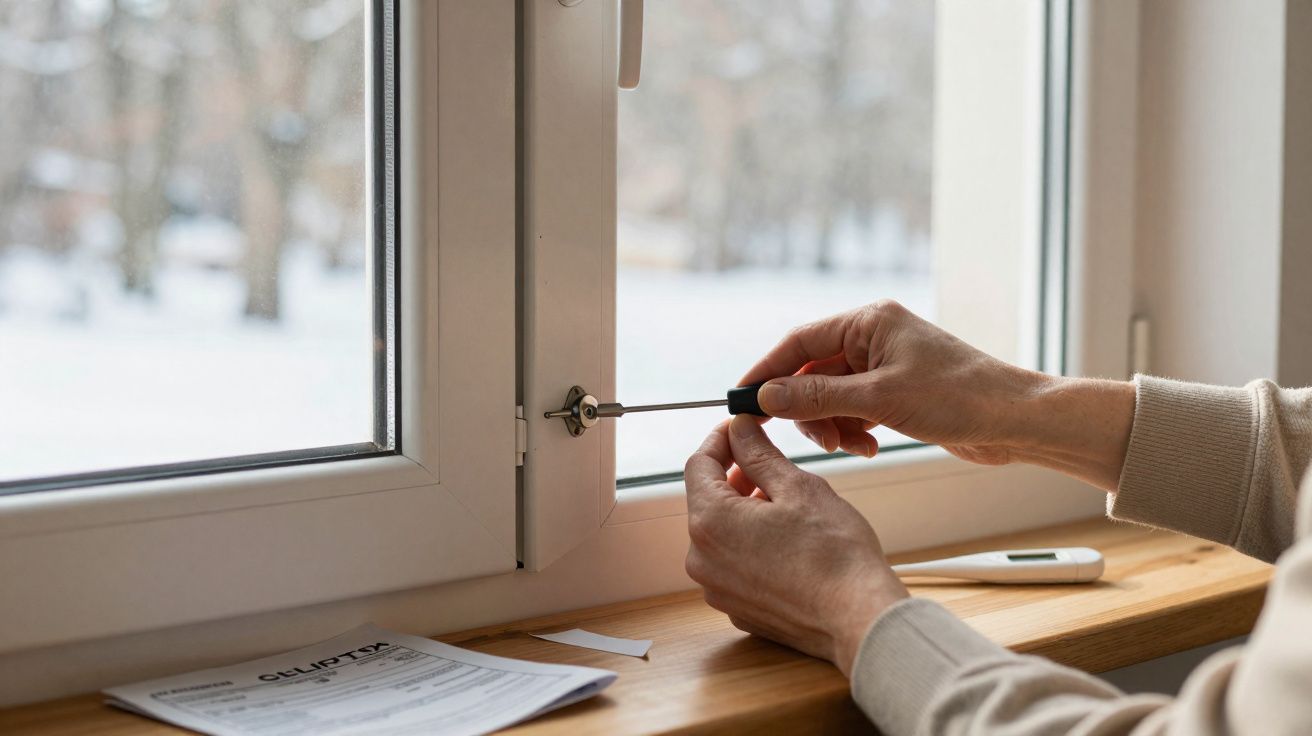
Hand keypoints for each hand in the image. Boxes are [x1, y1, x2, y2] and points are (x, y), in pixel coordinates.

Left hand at [684, 416, 907, 675]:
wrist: (859, 618)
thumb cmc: (835, 554)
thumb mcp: (797, 487)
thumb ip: (759, 454)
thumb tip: (738, 429)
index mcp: (710, 522)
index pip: (698, 464)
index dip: (721, 439)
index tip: (741, 428)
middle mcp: (702, 558)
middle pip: (707, 499)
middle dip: (735, 475)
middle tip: (771, 464)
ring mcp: (717, 588)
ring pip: (720, 532)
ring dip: (744, 510)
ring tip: (785, 504)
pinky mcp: (736, 607)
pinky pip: (733, 563)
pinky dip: (750, 544)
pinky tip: (786, 540)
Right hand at [740, 300, 1135, 490]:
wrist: (1015, 421)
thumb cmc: (957, 397)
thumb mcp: (879, 399)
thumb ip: (817, 398)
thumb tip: (766, 396)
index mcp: (869, 322)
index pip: (799, 342)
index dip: (767, 371)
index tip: (743, 400)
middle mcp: (873, 338)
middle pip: (812, 373)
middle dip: (809, 410)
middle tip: (817, 438)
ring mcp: (884, 365)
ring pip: (831, 397)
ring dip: (833, 425)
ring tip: (856, 444)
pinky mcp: (896, 392)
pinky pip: (853, 410)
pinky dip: (854, 430)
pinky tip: (870, 444)